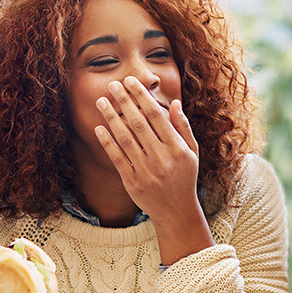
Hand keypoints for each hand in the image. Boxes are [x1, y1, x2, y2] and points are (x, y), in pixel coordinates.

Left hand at [95, 77, 200, 222]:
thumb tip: (174, 103)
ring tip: (101, 101)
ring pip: (125, 138)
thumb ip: (183, 127)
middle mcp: (162, 157)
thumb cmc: (185, 177)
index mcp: (177, 148)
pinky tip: (99, 127)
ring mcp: (146, 170)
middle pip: (139, 123)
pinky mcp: (132, 182)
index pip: (156, 116)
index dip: (142, 97)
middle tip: (113, 85)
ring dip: (112, 117)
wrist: (176, 210)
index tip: (131, 82)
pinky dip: (107, 142)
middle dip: (124, 101)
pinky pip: (117, 158)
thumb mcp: (192, 152)